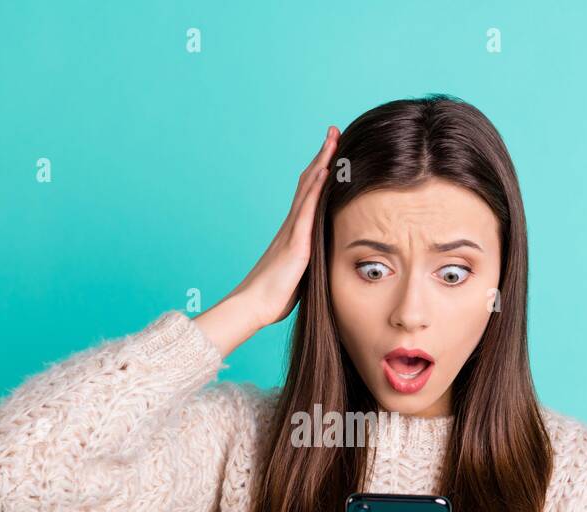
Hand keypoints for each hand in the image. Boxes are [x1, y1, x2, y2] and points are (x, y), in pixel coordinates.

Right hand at [219, 125, 338, 328]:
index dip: (321, 171)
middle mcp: (292, 225)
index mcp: (295, 232)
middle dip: (323, 155)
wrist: (252, 306)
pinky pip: (307, 209)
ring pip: (308, 188)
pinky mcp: (296, 242)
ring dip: (321, 162)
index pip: (310, 194)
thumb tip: (322, 261)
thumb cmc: (273, 295)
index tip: (332, 150)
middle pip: (309, 181)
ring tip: (333, 139)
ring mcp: (293, 231)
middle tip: (334, 131)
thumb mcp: (299, 274)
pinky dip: (316, 187)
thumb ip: (309, 261)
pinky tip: (324, 170)